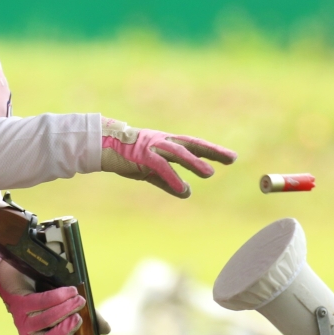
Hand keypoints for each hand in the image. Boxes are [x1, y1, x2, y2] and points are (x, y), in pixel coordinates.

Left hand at [0, 261, 84, 334]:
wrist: (23, 266)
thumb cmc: (46, 288)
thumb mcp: (69, 305)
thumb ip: (86, 316)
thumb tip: (106, 329)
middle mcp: (29, 332)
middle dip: (65, 332)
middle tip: (79, 317)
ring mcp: (21, 318)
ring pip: (44, 321)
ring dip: (64, 309)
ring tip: (78, 299)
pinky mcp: (17, 302)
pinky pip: (39, 303)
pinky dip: (57, 297)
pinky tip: (69, 291)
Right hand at [100, 117, 236, 197]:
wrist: (102, 146)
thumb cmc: (127, 157)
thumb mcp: (151, 171)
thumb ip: (169, 182)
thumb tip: (188, 193)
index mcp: (167, 143)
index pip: (194, 146)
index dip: (212, 151)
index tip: (230, 157)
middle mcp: (163, 142)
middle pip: (192, 145)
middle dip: (212, 151)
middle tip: (231, 158)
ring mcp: (152, 147)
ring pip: (178, 154)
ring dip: (194, 163)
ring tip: (209, 173)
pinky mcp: (142, 156)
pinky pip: (160, 167)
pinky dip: (172, 178)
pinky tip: (183, 189)